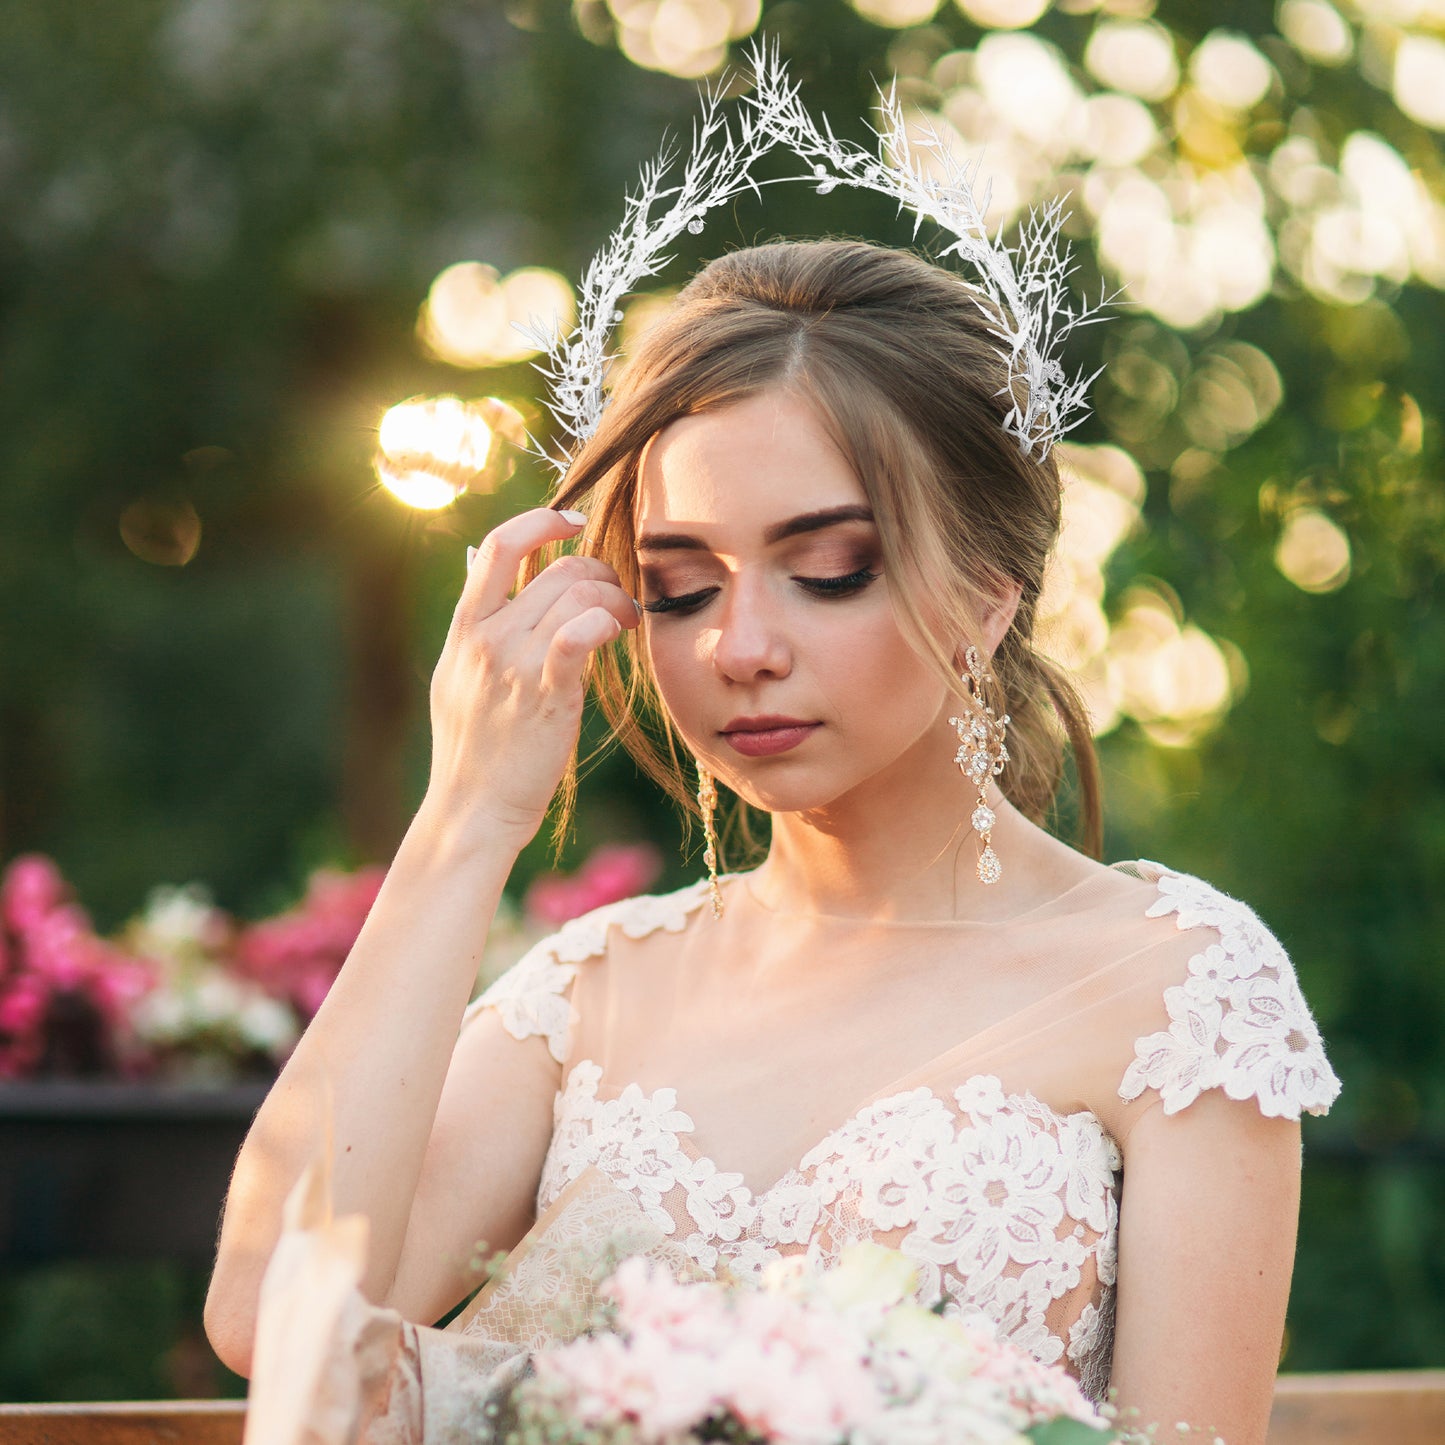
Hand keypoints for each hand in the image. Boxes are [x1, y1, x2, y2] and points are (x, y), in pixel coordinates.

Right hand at [421, 507, 639, 850]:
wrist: (472, 810)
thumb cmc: (473, 749)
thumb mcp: (456, 676)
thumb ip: (475, 622)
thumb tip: (480, 558)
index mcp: (465, 628)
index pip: (500, 544)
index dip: (542, 520)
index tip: (573, 520)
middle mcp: (486, 637)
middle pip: (557, 569)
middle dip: (601, 571)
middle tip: (618, 595)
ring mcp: (513, 664)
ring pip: (579, 592)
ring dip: (616, 598)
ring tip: (626, 620)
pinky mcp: (546, 692)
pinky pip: (581, 631)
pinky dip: (608, 620)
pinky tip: (620, 632)